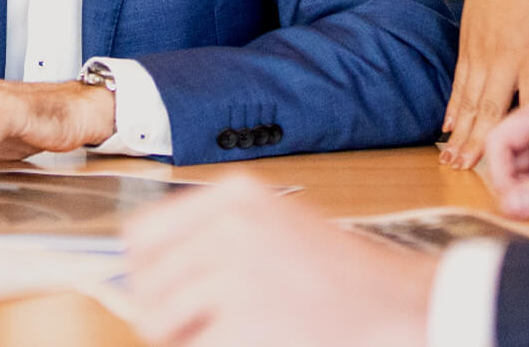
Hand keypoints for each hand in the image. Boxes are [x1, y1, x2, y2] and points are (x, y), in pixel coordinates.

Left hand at [124, 178, 433, 346]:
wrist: (393, 303)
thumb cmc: (334, 271)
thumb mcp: (270, 224)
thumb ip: (209, 236)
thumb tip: (135, 271)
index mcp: (233, 196)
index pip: (140, 234)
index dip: (148, 270)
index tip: (169, 288)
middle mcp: (228, 227)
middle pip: (143, 280)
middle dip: (164, 310)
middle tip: (205, 321)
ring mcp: (234, 276)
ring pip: (155, 319)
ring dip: (182, 336)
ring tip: (226, 332)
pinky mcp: (241, 325)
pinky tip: (249, 343)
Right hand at [441, 0, 528, 169]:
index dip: (524, 132)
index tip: (520, 160)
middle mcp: (501, 60)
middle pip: (490, 110)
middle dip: (479, 144)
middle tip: (468, 172)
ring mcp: (480, 55)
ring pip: (468, 102)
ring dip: (460, 133)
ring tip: (451, 160)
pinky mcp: (466, 48)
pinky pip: (457, 85)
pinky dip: (452, 108)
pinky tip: (446, 127)